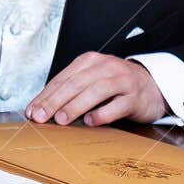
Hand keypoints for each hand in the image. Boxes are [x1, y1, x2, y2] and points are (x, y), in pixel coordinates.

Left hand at [25, 53, 166, 125]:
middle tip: (40, 116)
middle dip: (55, 101)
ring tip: (60, 120)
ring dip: (75, 106)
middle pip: (76, 83)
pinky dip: (102, 113)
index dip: (45, 95)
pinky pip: (117, 105)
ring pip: (96, 91)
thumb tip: (42, 109)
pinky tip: (90, 122)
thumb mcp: (92, 81)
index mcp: (90, 61)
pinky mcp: (135, 97)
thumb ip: (71, 90)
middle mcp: (106, 67)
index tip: (31, 111)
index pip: (63, 78)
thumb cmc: (115, 86)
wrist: (152, 86)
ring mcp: (122, 80)